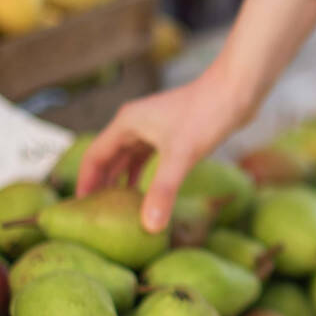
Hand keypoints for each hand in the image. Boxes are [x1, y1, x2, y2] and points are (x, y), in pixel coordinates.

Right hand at [75, 0, 315, 232]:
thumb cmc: (208, 115)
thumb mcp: (182, 156)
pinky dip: (142, 175)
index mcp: (127, 124)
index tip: (78, 211)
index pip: (94, 157)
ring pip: (128, 158)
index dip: (85, 184)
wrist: (237, 89)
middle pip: (108, 158)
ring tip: (116, 211)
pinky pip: (147, 157)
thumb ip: (163, 191)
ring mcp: (153, 127)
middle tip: (93, 217)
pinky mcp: (172, 132)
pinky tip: (146, 194)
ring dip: (121, 182)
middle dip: (100, 186)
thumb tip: (149, 226)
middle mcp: (135, 123)